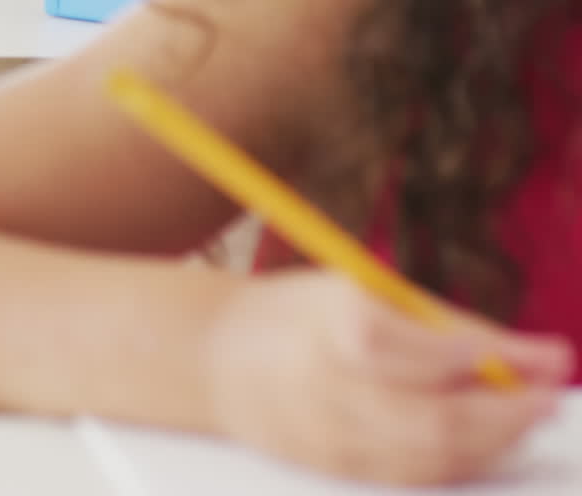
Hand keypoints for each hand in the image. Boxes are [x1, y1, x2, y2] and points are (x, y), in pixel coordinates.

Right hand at [204, 269, 570, 485]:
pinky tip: (484, 442)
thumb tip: (518, 351)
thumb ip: (434, 321)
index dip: (497, 357)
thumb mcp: (361, 288)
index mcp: (337, 323)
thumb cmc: (299, 311)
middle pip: (437, 418)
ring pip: (431, 457)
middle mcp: (332, 387)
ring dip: (494, 442)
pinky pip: (410, 477)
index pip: (431, 349)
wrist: (216, 356)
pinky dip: (457, 463)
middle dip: (509, 412)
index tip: (549, 354)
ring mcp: (331, 438)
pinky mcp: (334, 471)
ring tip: (528, 416)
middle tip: (552, 393)